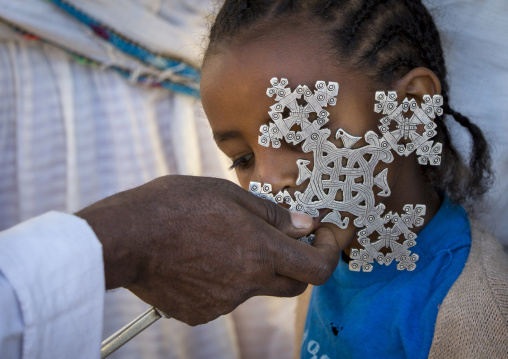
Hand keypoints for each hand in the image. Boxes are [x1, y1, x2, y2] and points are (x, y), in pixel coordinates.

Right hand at [76, 175, 339, 324]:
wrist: (126, 237)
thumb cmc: (175, 205)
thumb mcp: (228, 196)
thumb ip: (272, 215)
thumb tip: (306, 227)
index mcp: (259, 250)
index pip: (317, 268)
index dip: (329, 254)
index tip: (324, 238)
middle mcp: (247, 282)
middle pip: (293, 284)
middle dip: (296, 264)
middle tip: (279, 240)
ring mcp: (224, 302)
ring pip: (255, 288)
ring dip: (252, 268)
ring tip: (218, 241)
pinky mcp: (201, 312)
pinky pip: (226, 298)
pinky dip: (224, 280)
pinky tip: (200, 259)